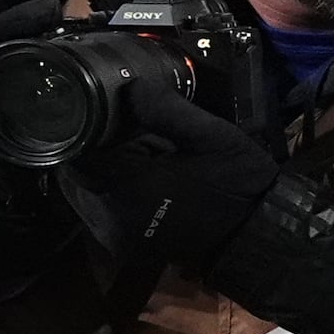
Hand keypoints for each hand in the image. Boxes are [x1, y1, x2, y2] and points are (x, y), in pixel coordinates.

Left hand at [61, 73, 279, 270]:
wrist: (259, 235)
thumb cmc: (239, 184)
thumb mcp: (212, 137)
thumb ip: (165, 111)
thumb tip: (128, 86)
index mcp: (128, 193)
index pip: (76, 153)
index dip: (83, 127)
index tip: (99, 108)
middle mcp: (110, 221)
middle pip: (74, 173)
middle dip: (93, 148)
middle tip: (128, 131)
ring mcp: (114, 238)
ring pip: (81, 191)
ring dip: (100, 169)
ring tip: (140, 155)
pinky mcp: (122, 246)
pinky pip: (98, 208)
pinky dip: (110, 189)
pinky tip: (141, 177)